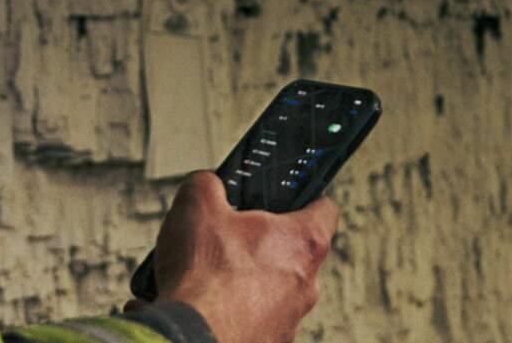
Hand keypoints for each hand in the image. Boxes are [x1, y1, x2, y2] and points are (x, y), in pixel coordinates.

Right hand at [151, 171, 338, 342]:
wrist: (186, 338)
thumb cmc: (204, 276)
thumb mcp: (198, 202)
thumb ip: (210, 183)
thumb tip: (209, 185)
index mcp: (302, 243)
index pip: (325, 209)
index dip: (305, 196)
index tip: (289, 195)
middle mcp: (305, 286)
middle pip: (292, 253)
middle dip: (261, 243)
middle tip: (230, 237)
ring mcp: (287, 322)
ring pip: (271, 291)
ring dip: (244, 282)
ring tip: (207, 277)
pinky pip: (252, 321)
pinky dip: (231, 312)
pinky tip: (202, 305)